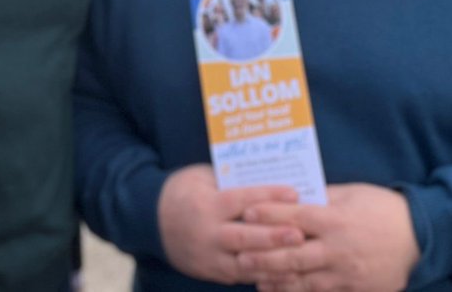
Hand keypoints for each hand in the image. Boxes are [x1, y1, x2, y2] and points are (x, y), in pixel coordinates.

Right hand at [157, 164, 302, 283]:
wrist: (151, 220)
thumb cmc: (184, 191)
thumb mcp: (202, 177)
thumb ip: (231, 181)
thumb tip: (268, 176)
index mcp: (206, 205)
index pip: (241, 200)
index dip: (268, 196)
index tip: (294, 193)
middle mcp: (207, 233)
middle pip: (245, 237)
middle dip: (274, 237)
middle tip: (300, 234)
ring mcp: (208, 257)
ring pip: (245, 263)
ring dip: (273, 262)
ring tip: (300, 259)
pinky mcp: (210, 272)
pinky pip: (240, 276)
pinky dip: (263, 275)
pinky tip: (285, 272)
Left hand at [239, 183, 418, 291]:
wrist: (421, 236)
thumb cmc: (383, 208)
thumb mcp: (352, 194)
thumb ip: (322, 197)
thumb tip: (293, 195)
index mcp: (336, 219)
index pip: (294, 217)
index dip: (269, 214)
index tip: (246, 212)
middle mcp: (338, 248)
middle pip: (293, 254)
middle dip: (263, 256)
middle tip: (239, 256)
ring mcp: (347, 273)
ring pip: (304, 280)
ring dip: (277, 280)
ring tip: (254, 278)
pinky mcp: (356, 289)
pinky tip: (283, 290)